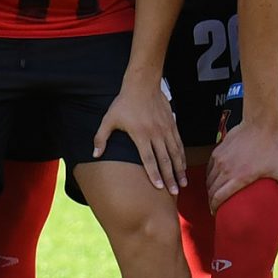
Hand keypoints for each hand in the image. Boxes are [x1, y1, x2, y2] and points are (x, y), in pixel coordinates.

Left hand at [92, 70, 183, 191]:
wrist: (142, 84)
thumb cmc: (124, 103)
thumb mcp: (109, 119)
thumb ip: (101, 138)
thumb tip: (94, 154)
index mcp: (140, 134)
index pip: (148, 159)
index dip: (153, 174)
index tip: (158, 187)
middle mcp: (155, 134)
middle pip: (164, 160)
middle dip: (170, 177)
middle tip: (174, 192)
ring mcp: (165, 129)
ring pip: (174, 154)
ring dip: (179, 170)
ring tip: (182, 184)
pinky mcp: (172, 125)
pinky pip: (179, 144)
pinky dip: (182, 157)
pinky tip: (183, 167)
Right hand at [207, 118, 277, 210]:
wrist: (260, 124)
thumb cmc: (272, 148)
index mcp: (238, 177)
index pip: (219, 196)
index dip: (215, 207)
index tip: (216, 213)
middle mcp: (225, 169)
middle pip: (211, 189)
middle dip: (211, 200)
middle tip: (216, 206)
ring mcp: (220, 159)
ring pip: (209, 179)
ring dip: (210, 188)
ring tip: (215, 194)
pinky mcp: (218, 150)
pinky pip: (210, 167)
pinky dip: (210, 175)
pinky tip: (215, 178)